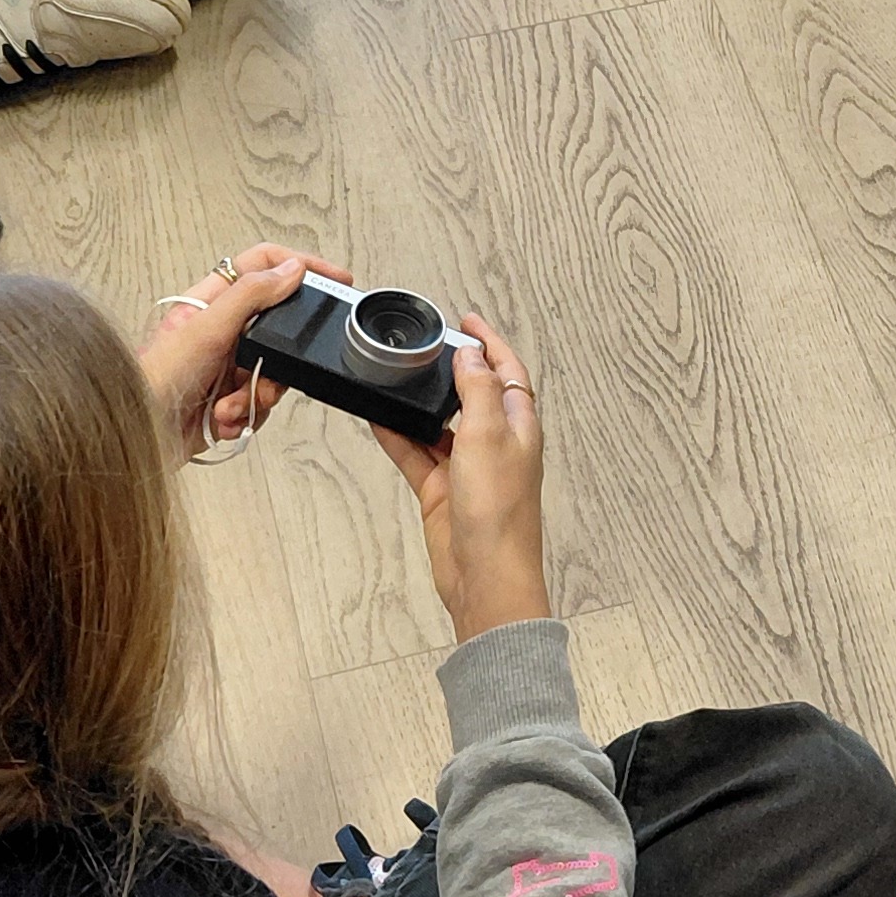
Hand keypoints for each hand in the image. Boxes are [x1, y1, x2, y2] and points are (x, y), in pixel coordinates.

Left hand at [138, 245, 329, 457]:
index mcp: (211, 301)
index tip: (334, 280)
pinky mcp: (228, 401)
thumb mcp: (206, 328)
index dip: (300, 266)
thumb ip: (251, 295)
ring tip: (229, 406)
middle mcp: (220, 331)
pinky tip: (221, 421)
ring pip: (271, 373)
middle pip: (277, 330)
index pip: (263, 266)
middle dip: (276, 361)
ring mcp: (225, 367)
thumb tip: (291, 270)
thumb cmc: (153, 381)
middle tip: (264, 375)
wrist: (139, 437)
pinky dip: (245, 416)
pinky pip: (260, 405)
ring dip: (255, 395)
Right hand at [374, 313, 548, 643]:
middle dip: (450, 369)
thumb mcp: (489, 436)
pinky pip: (416, 453)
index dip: (490, 343)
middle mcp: (496, 443)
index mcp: (519, 426)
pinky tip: (376, 418)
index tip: (468, 321)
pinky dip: (397, 436)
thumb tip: (470, 356)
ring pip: (438, 423)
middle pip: (473, 394)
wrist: (484, 575)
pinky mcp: (442, 491)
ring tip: (393, 376)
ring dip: (417, 403)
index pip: (507, 371)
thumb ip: (479, 391)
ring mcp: (468, 468)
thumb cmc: (499, 513)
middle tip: (422, 345)